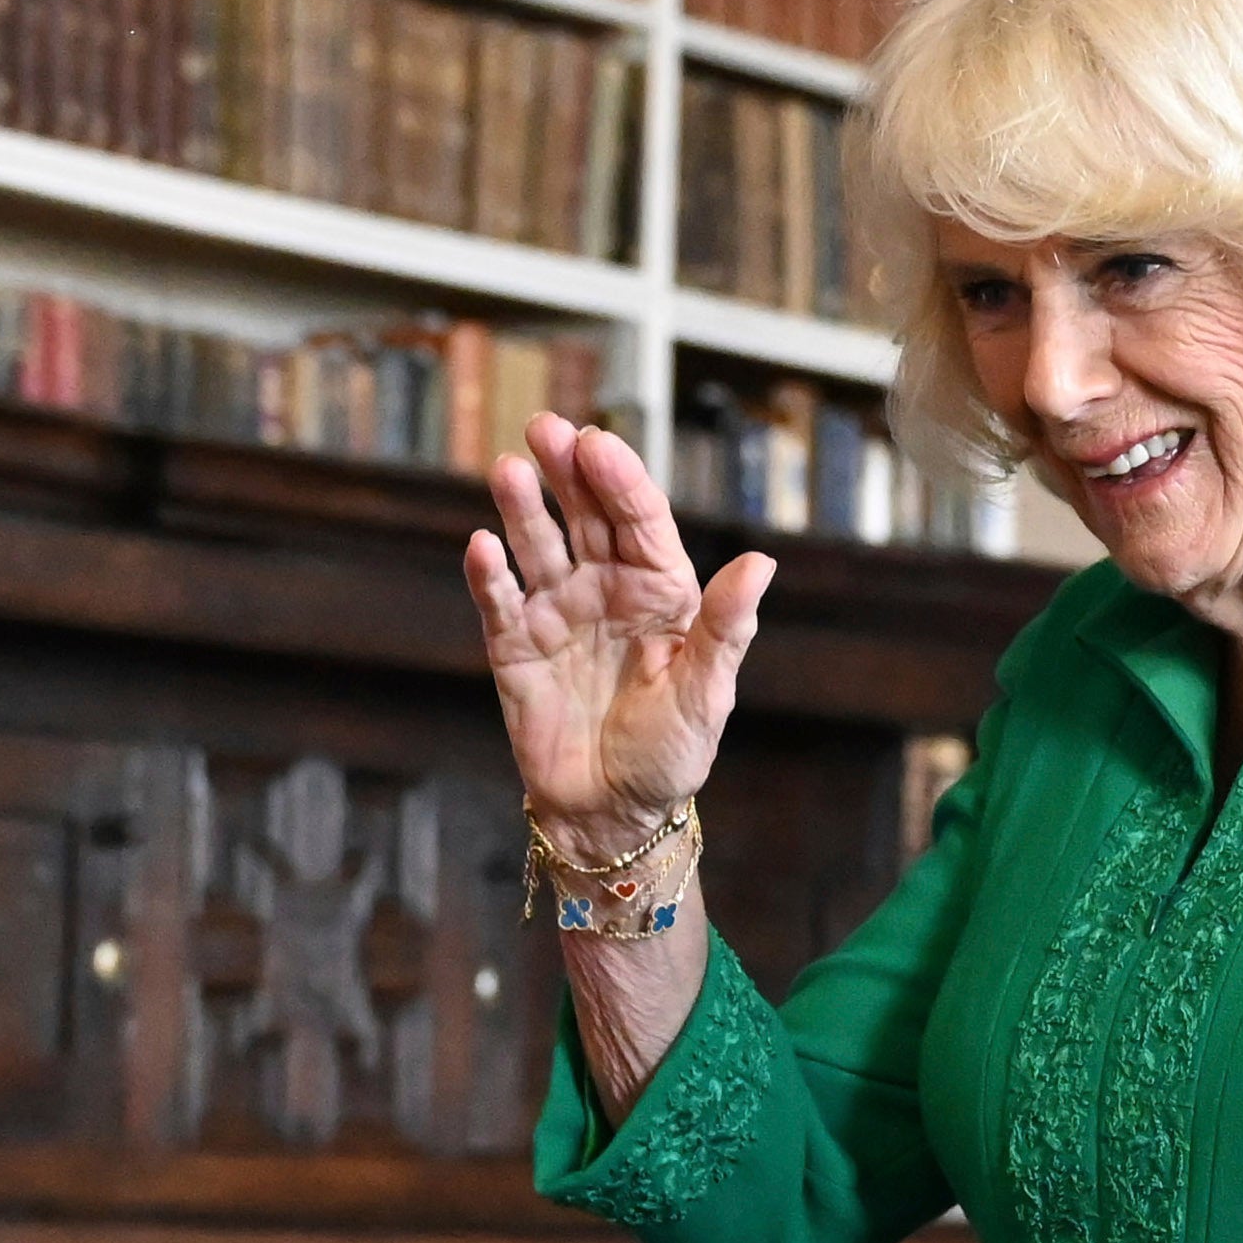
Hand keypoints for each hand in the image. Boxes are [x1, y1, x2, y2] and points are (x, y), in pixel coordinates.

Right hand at [467, 415, 772, 851]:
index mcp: (660, 591)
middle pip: (585, 516)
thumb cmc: (671, 753)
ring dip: (522, 508)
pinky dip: (489, 575)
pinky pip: (500, 602)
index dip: (620, 480)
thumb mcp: (708, 693)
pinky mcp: (515, 647)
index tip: (598, 443)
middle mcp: (606, 589)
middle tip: (546, 429)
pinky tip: (482, 546)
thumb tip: (760, 564)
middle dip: (566, 471)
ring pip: (538, 546)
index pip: (640, 521)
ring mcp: (558, 613)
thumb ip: (726, 626)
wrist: (614, 812)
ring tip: (509, 469)